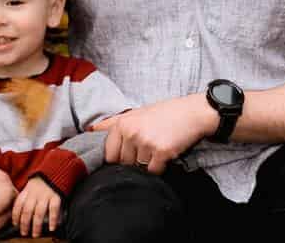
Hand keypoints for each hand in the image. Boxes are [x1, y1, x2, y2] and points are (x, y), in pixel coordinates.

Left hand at [12, 176, 60, 237]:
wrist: (56, 167)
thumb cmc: (42, 180)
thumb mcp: (30, 185)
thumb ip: (25, 196)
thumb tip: (18, 214)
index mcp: (27, 190)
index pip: (18, 205)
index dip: (15, 216)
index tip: (15, 224)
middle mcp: (35, 193)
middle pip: (27, 211)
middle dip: (25, 224)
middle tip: (24, 233)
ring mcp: (46, 194)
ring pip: (39, 212)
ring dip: (36, 225)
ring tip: (35, 234)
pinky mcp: (57, 195)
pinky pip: (54, 209)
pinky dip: (53, 219)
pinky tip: (51, 228)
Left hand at [93, 94, 215, 173]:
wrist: (194, 112)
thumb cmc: (165, 113)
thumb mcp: (137, 113)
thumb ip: (113, 123)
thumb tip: (90, 130)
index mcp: (123, 123)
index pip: (110, 155)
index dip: (121, 156)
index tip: (133, 149)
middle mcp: (132, 132)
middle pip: (124, 164)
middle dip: (135, 160)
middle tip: (150, 146)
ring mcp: (146, 142)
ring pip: (138, 168)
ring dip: (149, 163)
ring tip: (159, 146)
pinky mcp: (161, 152)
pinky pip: (153, 171)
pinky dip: (160, 167)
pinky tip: (167, 152)